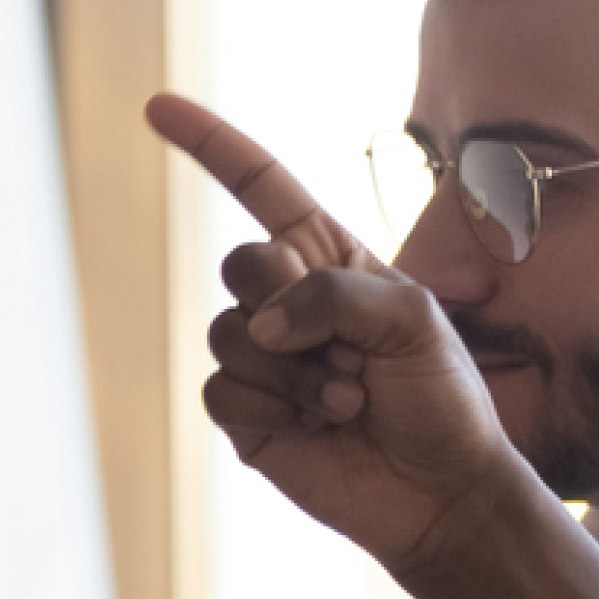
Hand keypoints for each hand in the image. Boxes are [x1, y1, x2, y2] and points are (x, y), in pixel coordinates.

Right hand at [153, 94, 533, 576]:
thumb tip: (260, 326)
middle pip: (239, 263)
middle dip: (285, 300)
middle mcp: (289, 302)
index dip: (210, 144)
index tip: (156, 106)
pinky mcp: (244, 412)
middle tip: (343, 346)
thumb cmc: (442, 399)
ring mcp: (262, 357)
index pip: (260, 188)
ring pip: (226, 334)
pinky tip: (319, 425)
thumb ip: (332, 295)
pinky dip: (271, 407)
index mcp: (331, 260)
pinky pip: (220, 389)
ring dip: (293, 372)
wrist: (439, 492)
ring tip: (347, 399)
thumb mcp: (414, 321)